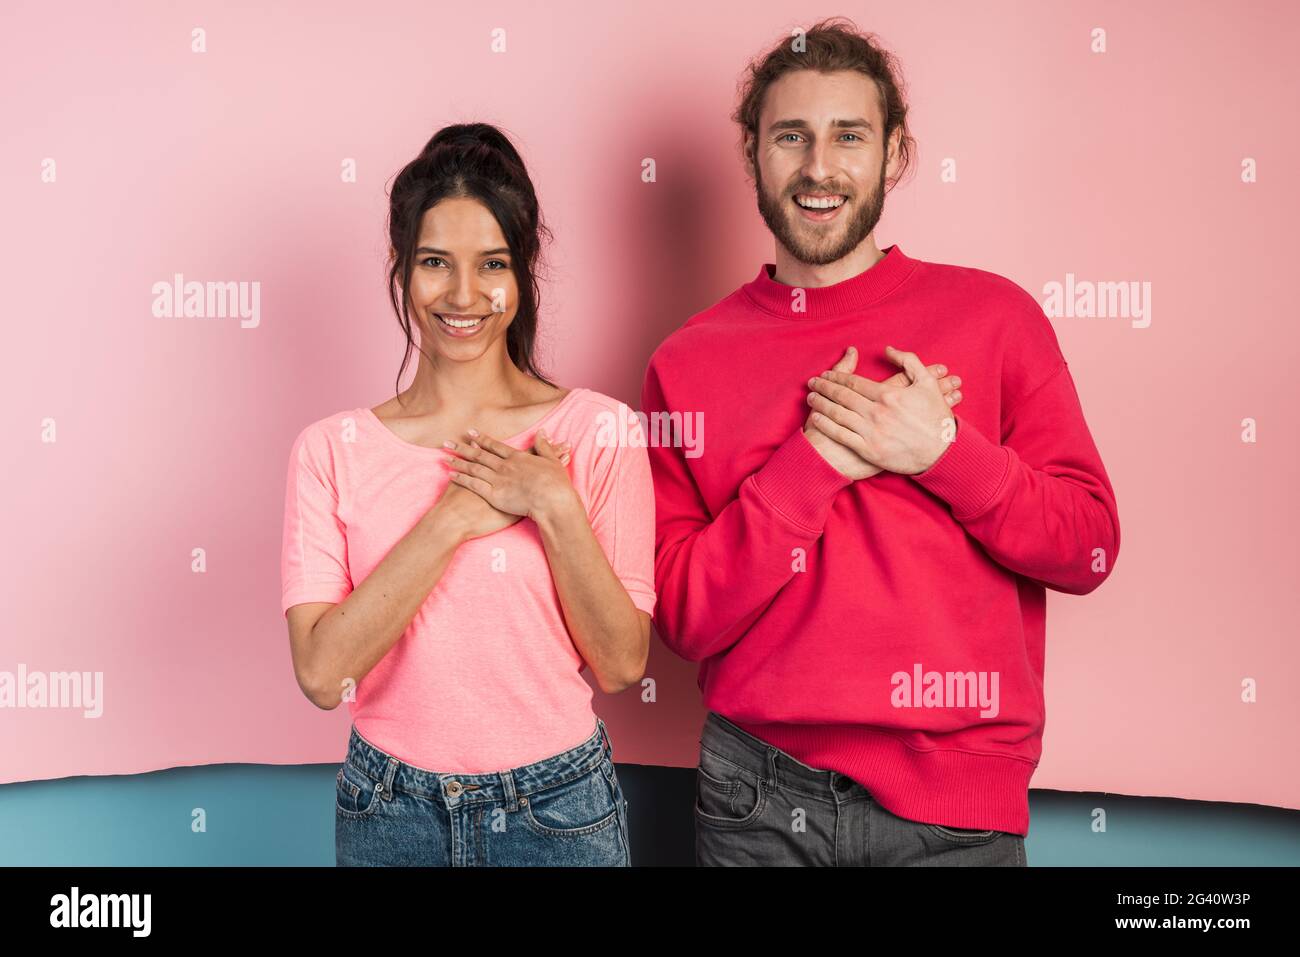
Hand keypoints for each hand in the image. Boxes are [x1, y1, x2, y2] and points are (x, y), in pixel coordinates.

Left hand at [442, 428, 578, 522]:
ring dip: (458, 461)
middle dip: (462, 448)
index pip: (495, 446)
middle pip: (479, 454)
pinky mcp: (494, 494)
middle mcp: (504, 466)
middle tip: (447, 442)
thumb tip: (542, 432)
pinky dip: (461, 478)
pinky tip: (451, 474)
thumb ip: (544, 446)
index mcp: (517, 457)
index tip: (470, 433)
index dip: (481, 439)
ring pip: (473, 467)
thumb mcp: (552, 460)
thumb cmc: (555, 483)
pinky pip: (473, 484)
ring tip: (445, 456)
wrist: (552, 500)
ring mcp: (498, 479)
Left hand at [803, 346, 962, 478]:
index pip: (854, 382)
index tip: (825, 374)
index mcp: (889, 395)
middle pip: (842, 396)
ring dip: (821, 403)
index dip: (836, 377)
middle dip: (824, 387)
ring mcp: (872, 432)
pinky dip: (826, 425)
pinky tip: (816, 417)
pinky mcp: (869, 450)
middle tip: (811, 382)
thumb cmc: (935, 418)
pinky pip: (841, 435)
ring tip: (810, 397)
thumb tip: (888, 349)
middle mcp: (877, 412)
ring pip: (838, 414)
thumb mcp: (927, 383)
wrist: (941, 453)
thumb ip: (908, 361)